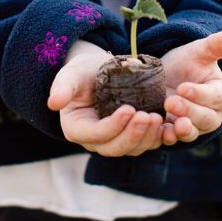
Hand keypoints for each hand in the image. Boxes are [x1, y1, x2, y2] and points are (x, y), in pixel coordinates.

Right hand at [47, 40, 166, 155]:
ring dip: (147, 137)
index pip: (95, 134)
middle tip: (148, 116)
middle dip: (133, 135)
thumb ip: (63, 87)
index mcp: (77, 128)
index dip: (112, 126)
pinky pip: (146, 144)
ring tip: (158, 118)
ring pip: (132, 149)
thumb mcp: (72, 74)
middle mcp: (95, 140)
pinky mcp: (133, 136)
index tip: (129, 109)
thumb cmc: (84, 71)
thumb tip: (53, 103)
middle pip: (114, 148)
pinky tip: (167, 125)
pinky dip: (157, 138)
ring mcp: (115, 140)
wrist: (102, 71)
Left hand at [159, 31, 221, 143]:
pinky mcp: (176, 134)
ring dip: (182, 130)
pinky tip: (160, 134)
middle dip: (189, 111)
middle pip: (205, 118)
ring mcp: (195, 127)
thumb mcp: (198, 53)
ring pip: (192, 132)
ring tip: (171, 126)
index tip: (184, 88)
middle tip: (170, 102)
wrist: (167, 77)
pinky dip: (168, 138)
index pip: (214, 97)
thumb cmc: (187, 64)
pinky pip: (174, 140)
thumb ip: (214, 46)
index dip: (199, 94)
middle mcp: (212, 115)